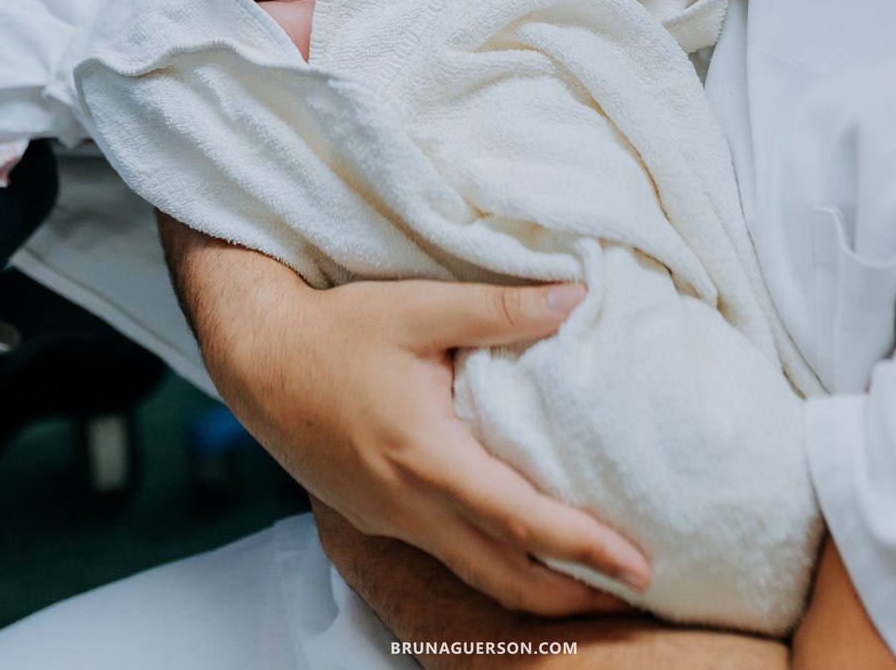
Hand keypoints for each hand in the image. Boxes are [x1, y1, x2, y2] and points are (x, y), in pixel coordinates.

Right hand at [159, 221, 651, 613]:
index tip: (636, 563)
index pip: (522, 520)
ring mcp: (390, 519)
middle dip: (572, 597)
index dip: (584, 547)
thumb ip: (500, 307)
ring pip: (473, 575)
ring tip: (587, 588)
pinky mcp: (375, 517)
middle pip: (504, 577)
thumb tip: (575, 298)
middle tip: (634, 594)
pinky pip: (443, 555)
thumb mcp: (420, 307)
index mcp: (429, 457)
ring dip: (534, 591)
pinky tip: (514, 547)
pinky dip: (490, 566)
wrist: (259, 358)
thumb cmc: (336, 330)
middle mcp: (410, 505)